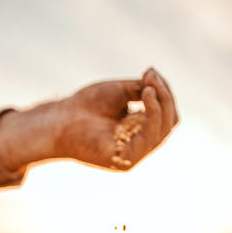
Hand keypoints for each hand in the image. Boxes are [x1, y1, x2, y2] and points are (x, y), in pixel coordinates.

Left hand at [0, 67, 178, 170]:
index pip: (165, 116)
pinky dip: (153, 115)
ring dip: (161, 105)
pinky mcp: (126, 160)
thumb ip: (142, 90)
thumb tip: (158, 84)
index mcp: (140, 130)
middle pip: (169, 124)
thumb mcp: (121, 92)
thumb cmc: (87, 105)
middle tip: (151, 77)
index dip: (163, 94)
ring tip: (149, 86)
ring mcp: (134, 154)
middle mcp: (140, 145)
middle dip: (165, 98)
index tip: (150, 72)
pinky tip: (146, 96)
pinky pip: (150, 139)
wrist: (62, 118)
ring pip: (163, 131)